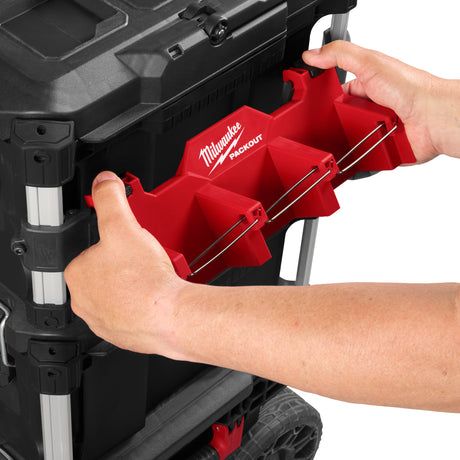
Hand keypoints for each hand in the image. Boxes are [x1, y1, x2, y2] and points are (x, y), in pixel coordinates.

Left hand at [64, 171, 184, 355]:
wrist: (169, 315)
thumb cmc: (144, 279)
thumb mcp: (124, 225)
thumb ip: (110, 198)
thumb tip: (104, 180)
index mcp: (77, 273)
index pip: (92, 251)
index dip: (114, 245)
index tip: (129, 246)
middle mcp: (84, 300)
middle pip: (106, 272)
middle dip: (124, 266)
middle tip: (142, 262)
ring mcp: (102, 320)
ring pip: (118, 293)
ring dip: (133, 285)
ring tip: (151, 278)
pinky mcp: (121, 334)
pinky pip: (130, 314)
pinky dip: (141, 306)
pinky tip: (153, 297)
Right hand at [302, 41, 459, 163]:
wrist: (433, 119)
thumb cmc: (412, 88)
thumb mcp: (370, 63)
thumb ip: (340, 55)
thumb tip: (312, 54)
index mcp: (365, 85)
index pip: (334, 92)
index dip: (321, 96)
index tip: (306, 100)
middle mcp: (368, 108)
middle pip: (336, 119)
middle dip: (330, 124)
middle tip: (328, 124)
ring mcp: (372, 130)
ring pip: (345, 139)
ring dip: (342, 141)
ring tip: (346, 137)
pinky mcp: (377, 149)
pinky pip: (358, 156)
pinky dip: (354, 157)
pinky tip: (353, 154)